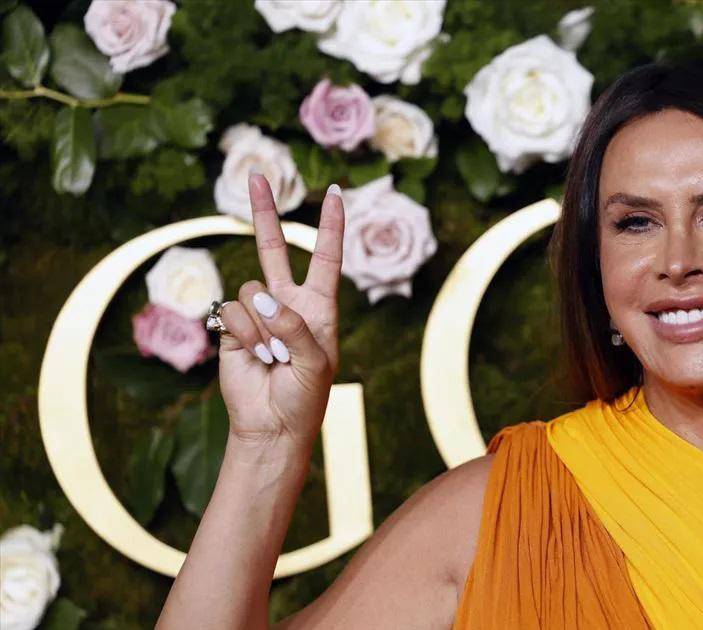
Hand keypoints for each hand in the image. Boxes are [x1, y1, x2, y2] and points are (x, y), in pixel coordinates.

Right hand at [215, 172, 343, 453]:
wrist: (273, 425)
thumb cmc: (305, 396)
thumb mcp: (315, 362)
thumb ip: (294, 327)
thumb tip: (262, 298)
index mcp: (319, 306)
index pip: (326, 256)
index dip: (331, 225)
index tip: (337, 193)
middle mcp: (287, 302)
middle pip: (274, 247)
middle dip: (264, 211)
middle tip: (257, 173)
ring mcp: (257, 313)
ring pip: (251, 291)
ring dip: (263, 327)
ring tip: (273, 356)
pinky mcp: (230, 326)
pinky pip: (231, 311)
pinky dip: (244, 334)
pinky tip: (254, 357)